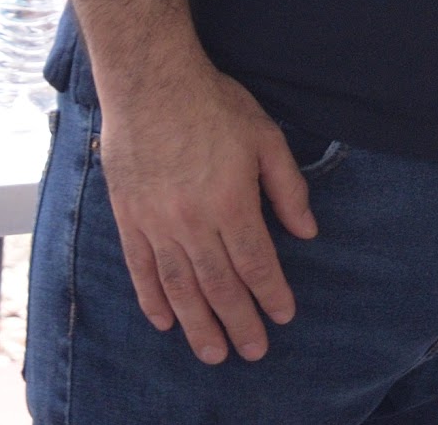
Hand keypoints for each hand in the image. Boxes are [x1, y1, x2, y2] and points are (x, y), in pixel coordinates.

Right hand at [90, 55, 315, 362]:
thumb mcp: (266, 138)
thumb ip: (287, 188)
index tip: (284, 316)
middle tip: (252, 352)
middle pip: (219, 285)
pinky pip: (141, 269)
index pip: (256, 262)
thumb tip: (307, 231)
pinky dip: (153, 300)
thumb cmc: (214, 105)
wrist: (150, 83)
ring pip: (179, 287)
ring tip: (212, 354)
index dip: (271, 294)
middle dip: (239, 322)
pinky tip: (165, 322)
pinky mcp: (130, 218)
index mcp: (231, 201)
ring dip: (197, 324)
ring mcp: (157, 222)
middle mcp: (193, 221)